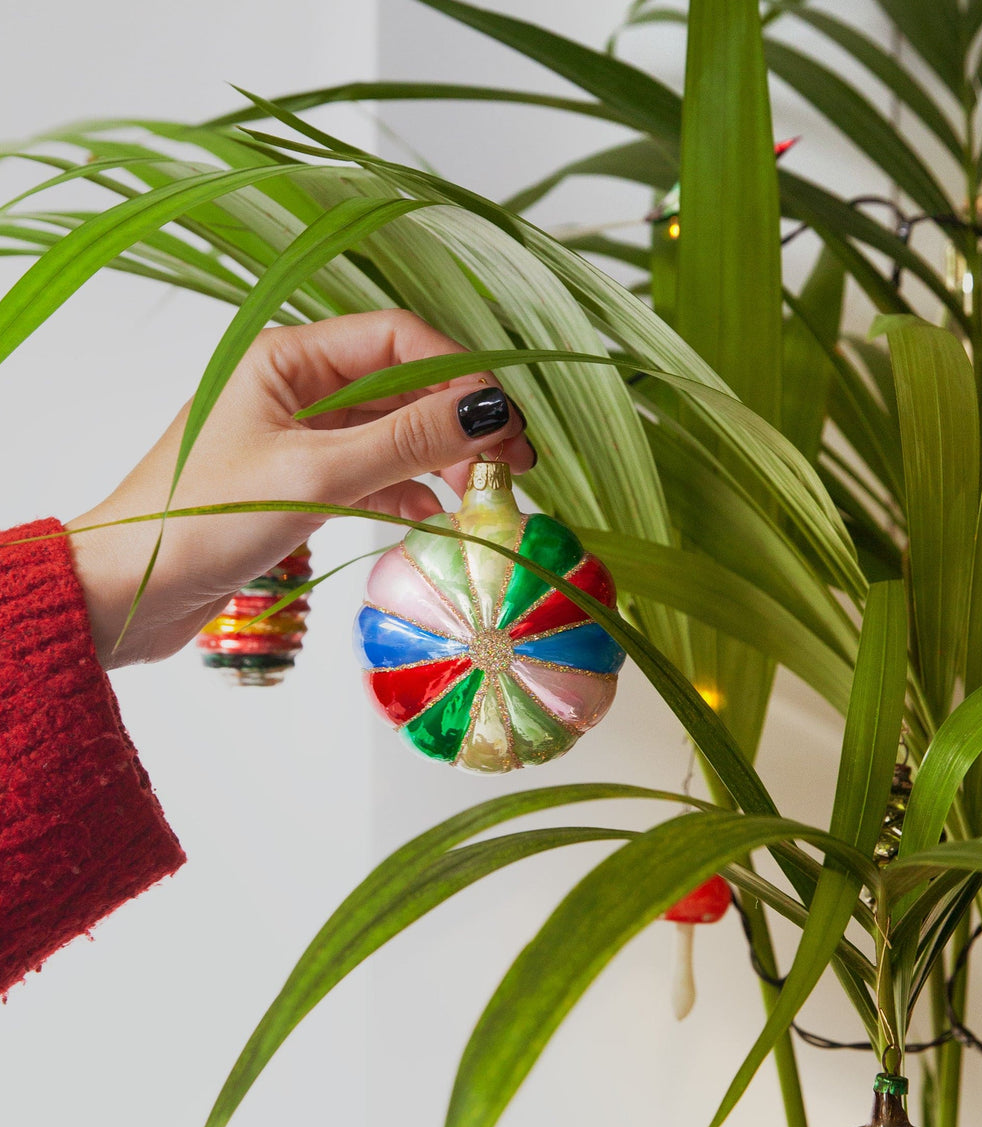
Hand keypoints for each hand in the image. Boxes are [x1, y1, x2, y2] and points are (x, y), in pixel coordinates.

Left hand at [66, 310, 531, 667]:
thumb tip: (489, 410)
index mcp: (288, 357)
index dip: (460, 373)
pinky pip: (370, 472)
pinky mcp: (298, 483)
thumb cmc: (200, 523)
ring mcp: (297, 435)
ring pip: (390, 432)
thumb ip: (405, 442)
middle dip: (459, 420)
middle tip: (514, 464)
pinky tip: (434, 517)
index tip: (507, 421)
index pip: (399, 340)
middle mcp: (296, 386)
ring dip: (439, 459)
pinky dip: (406, 491)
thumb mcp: (314, 477)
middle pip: (402, 385)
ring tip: (482, 495)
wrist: (128, 591)